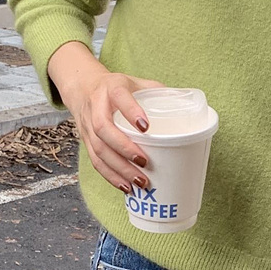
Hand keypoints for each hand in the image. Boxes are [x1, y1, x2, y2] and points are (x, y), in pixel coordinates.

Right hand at [48, 42, 164, 192]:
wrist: (84, 88)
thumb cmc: (117, 88)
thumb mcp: (137, 83)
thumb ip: (159, 94)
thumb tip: (187, 109)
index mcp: (112, 88)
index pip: (119, 97)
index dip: (131, 112)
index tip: (146, 127)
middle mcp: (96, 105)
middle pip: (103, 128)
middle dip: (124, 148)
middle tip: (145, 162)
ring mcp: (88, 125)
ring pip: (98, 149)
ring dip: (119, 168)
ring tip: (139, 181)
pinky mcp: (86, 141)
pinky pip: (96, 161)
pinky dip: (111, 176)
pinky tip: (125, 186)